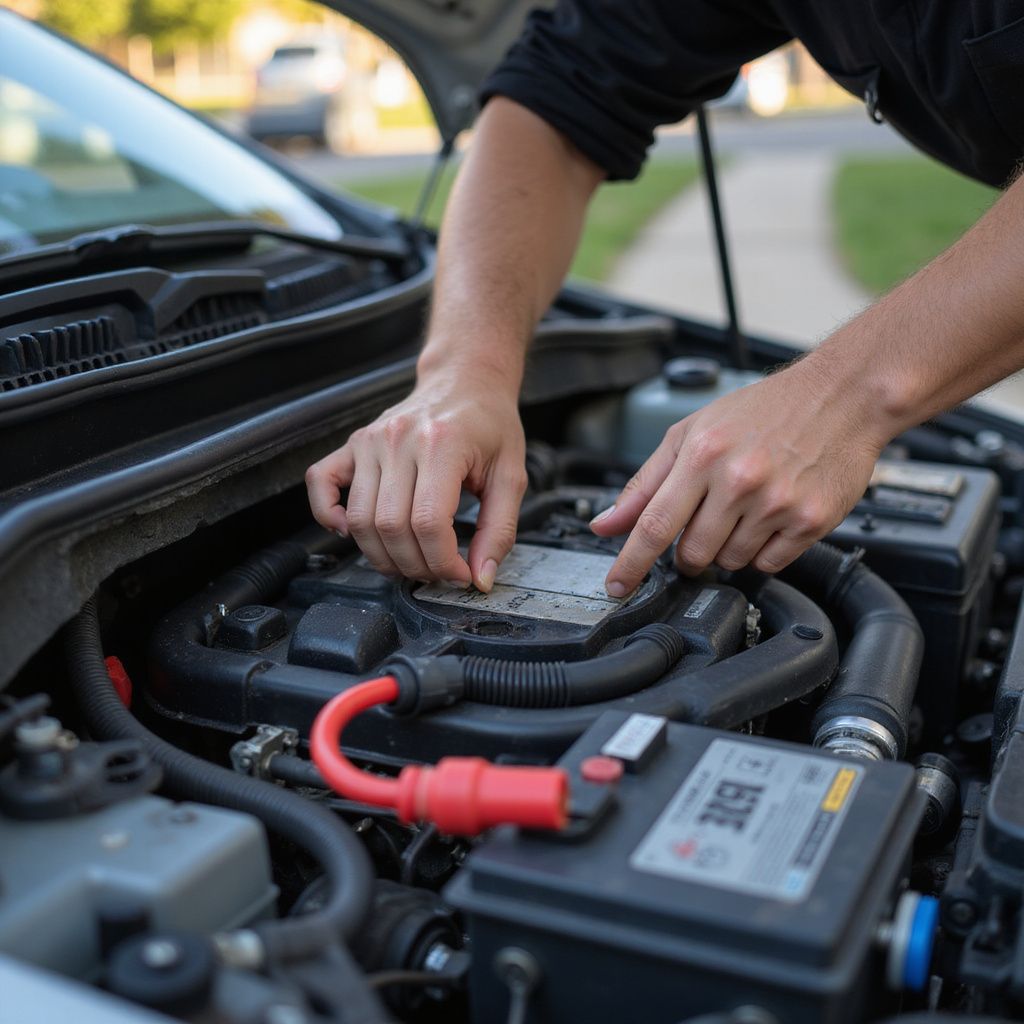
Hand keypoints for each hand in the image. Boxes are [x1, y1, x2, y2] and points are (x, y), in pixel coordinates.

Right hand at [306, 370, 527, 591]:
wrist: (467, 381)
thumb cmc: (490, 424)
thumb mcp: (511, 476)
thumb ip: (499, 530)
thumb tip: (481, 576)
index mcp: (442, 444)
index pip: (428, 523)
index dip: (442, 562)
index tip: (459, 574)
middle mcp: (399, 440)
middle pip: (391, 527)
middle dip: (415, 564)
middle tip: (437, 571)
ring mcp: (371, 441)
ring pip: (359, 518)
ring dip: (381, 555)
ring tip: (408, 561)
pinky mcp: (354, 443)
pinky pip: (321, 482)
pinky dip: (328, 514)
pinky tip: (351, 531)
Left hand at [590, 359, 887, 594]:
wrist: (841, 395)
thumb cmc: (763, 410)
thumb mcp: (691, 432)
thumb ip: (645, 483)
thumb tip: (606, 524)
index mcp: (702, 455)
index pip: (653, 524)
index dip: (630, 563)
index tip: (616, 587)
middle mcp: (739, 480)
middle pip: (691, 553)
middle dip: (688, 550)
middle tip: (704, 521)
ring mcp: (777, 503)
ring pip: (730, 562)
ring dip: (727, 548)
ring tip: (744, 509)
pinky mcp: (811, 521)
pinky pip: (769, 564)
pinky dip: (762, 551)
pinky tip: (770, 518)